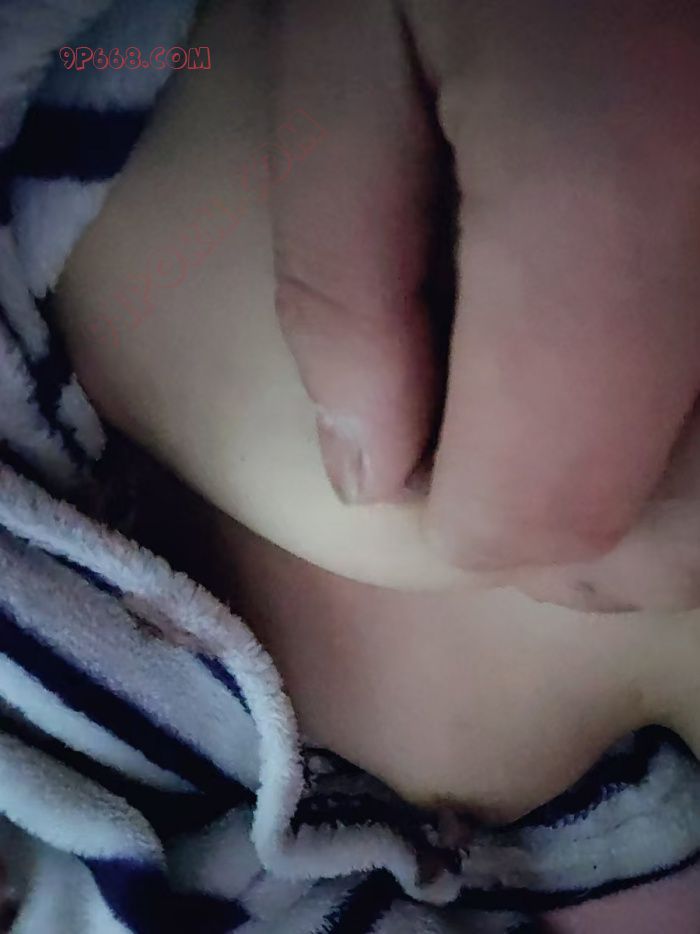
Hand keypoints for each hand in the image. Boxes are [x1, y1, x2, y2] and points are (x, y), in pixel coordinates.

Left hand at [270, 0, 699, 610]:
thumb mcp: (343, 52)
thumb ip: (343, 285)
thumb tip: (374, 475)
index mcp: (626, 167)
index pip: (550, 502)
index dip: (468, 525)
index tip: (417, 478)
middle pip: (682, 540)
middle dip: (569, 539)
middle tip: (498, 457)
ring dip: (647, 506)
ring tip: (571, 413)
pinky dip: (692, 443)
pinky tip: (638, 365)